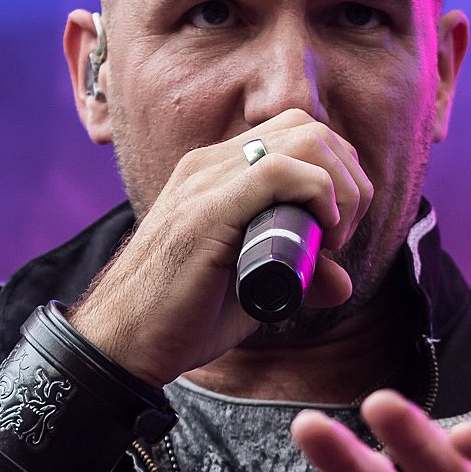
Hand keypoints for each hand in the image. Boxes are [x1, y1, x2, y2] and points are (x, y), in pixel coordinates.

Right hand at [68, 110, 372, 383]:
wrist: (122, 343)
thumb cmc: (180, 318)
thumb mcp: (254, 290)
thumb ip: (297, 276)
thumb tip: (344, 283)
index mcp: (217, 173)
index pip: (297, 135)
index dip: (337, 176)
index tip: (336, 233)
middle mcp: (211, 165)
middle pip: (309, 128)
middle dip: (348, 179)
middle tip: (338, 237)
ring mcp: (205, 181)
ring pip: (304, 139)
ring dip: (340, 187)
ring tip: (330, 239)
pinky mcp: (206, 210)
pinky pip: (278, 171)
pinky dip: (319, 195)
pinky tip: (321, 235)